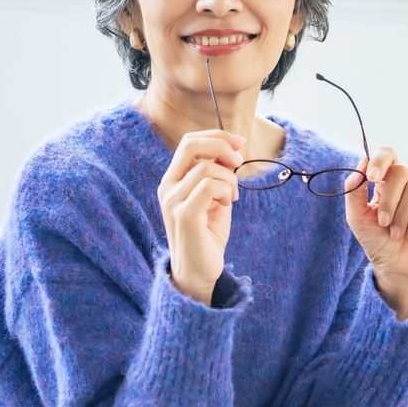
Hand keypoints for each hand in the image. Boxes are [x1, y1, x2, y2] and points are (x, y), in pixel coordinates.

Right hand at [157, 129, 244, 304]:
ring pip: (206, 168)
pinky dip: (226, 191)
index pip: (190, 142)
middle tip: (238, 161)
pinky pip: (209, 187)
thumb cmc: (207, 234)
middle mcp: (168, 187)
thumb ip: (218, 175)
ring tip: (232, 197)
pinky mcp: (184, 215)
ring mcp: (173, 201)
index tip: (239, 142)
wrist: (199, 271)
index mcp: (173, 180)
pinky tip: (228, 203)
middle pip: (191, 145)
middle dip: (221, 146)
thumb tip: (231, 151)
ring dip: (229, 179)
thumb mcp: (215, 197)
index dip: (217, 136)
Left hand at [344, 147, 407, 320]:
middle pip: (402, 171)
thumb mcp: (357, 218)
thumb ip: (354, 191)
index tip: (371, 178)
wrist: (396, 269)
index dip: (381, 160)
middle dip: (389, 200)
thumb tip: (361, 162)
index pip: (388, 154)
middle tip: (384, 223)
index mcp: (387, 182)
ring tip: (396, 233)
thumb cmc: (377, 242)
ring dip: (402, 215)